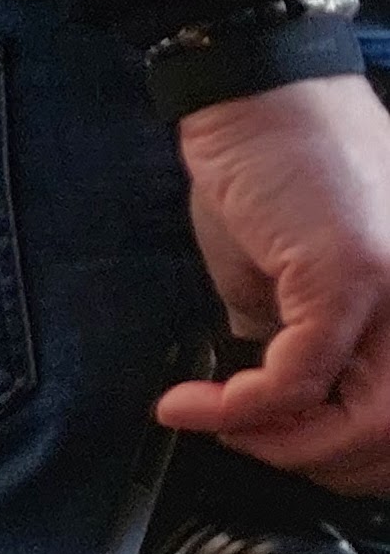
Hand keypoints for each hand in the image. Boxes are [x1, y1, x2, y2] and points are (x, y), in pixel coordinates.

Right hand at [159, 71, 389, 486]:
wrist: (256, 93)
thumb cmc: (276, 171)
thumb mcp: (292, 284)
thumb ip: (299, 348)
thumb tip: (271, 415)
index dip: (338, 454)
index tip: (274, 447)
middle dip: (310, 460)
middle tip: (247, 445)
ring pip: (361, 424)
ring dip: (278, 444)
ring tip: (220, 423)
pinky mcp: (351, 278)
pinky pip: (297, 382)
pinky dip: (237, 409)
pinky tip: (193, 402)